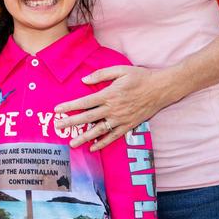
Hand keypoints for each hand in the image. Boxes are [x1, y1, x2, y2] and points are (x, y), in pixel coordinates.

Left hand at [53, 64, 172, 150]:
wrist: (161, 89)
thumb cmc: (140, 77)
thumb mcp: (120, 70)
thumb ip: (101, 75)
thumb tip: (83, 80)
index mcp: (109, 94)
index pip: (84, 102)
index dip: (70, 106)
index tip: (57, 110)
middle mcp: (113, 109)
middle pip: (88, 118)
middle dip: (71, 123)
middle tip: (57, 127)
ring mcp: (121, 119)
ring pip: (99, 131)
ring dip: (84, 137)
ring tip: (71, 143)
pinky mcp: (128, 126)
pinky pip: (113, 136)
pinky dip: (102, 143)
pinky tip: (93, 148)